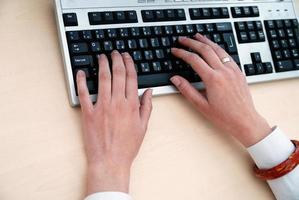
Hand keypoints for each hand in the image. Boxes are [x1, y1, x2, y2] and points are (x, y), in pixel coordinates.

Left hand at [76, 51, 152, 194]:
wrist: (110, 161)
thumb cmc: (127, 146)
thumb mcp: (143, 127)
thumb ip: (147, 107)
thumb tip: (149, 92)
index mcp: (131, 105)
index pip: (131, 78)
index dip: (129, 64)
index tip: (127, 56)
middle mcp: (117, 103)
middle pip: (118, 75)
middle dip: (116, 60)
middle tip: (114, 52)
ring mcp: (102, 107)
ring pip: (102, 79)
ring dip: (102, 65)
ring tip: (102, 57)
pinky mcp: (88, 113)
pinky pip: (84, 93)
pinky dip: (81, 81)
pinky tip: (81, 73)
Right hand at [171, 33, 271, 146]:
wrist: (245, 121)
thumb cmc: (224, 117)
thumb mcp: (201, 105)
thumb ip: (187, 90)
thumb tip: (175, 79)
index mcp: (213, 79)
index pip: (194, 60)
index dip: (182, 53)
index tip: (175, 50)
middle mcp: (224, 71)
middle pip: (205, 50)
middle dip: (192, 42)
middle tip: (182, 39)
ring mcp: (233, 70)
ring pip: (218, 49)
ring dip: (206, 41)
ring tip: (198, 36)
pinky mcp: (239, 72)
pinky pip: (227, 55)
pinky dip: (218, 48)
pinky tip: (214, 47)